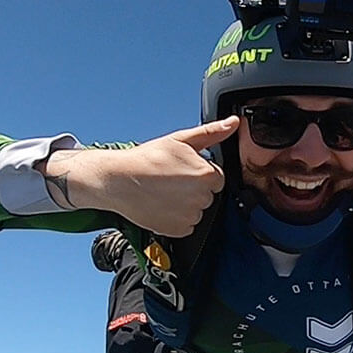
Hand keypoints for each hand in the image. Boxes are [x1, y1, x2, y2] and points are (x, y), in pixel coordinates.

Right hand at [107, 117, 237, 235]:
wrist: (119, 180)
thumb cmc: (146, 159)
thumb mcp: (180, 140)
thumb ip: (211, 132)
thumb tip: (233, 123)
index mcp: (206, 175)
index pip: (216, 178)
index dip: (199, 173)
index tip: (183, 171)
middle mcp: (201, 198)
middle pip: (207, 194)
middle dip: (194, 188)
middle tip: (171, 180)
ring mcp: (190, 216)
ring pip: (197, 210)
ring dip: (186, 204)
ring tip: (164, 192)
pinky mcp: (179, 230)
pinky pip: (187, 225)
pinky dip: (177, 218)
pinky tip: (163, 205)